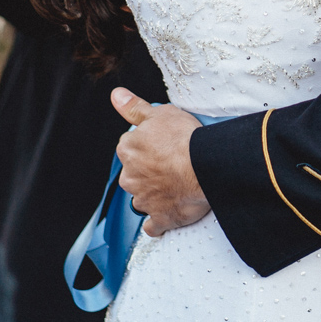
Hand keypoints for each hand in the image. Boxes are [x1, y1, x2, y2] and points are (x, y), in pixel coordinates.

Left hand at [112, 88, 210, 235]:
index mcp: (128, 151)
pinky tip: (168, 215)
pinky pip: (154, 225)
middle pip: (135, 174)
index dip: (148, 146)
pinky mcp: (160, 218)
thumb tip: (116, 96)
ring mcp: (144, 200)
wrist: (204, 167)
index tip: (162, 145)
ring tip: (176, 186)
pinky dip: (159, 222)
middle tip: (172, 165)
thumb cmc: (184, 139)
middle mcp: (130, 177)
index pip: (130, 148)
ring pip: (143, 198)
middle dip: (149, 172)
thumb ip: (134, 107)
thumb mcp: (159, 113)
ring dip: (155, 195)